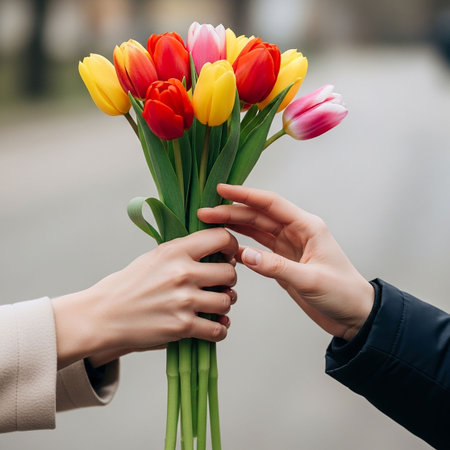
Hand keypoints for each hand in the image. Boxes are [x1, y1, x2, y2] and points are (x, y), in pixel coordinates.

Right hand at [52, 228, 237, 368]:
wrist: (103, 315)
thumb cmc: (129, 284)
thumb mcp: (155, 257)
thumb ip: (185, 252)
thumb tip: (219, 252)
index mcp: (175, 251)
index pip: (221, 238)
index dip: (232, 246)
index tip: (230, 255)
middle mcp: (182, 273)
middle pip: (230, 272)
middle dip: (229, 280)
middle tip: (220, 285)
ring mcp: (183, 301)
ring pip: (227, 301)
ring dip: (224, 305)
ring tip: (214, 306)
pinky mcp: (182, 327)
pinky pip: (218, 329)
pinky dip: (219, 330)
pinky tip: (212, 326)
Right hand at [198, 184, 373, 340]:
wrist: (354, 315)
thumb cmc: (343, 293)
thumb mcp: (311, 280)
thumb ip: (276, 267)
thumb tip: (243, 255)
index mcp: (307, 227)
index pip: (271, 204)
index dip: (245, 195)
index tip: (222, 190)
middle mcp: (296, 232)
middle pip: (258, 216)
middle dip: (231, 213)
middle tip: (205, 213)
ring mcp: (288, 247)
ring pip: (256, 230)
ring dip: (234, 226)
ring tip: (210, 224)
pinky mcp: (283, 262)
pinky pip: (258, 249)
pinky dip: (242, 245)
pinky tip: (227, 245)